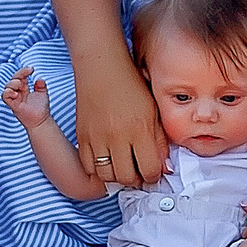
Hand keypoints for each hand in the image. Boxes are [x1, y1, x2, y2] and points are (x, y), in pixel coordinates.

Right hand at [0, 66, 52, 126]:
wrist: (41, 120)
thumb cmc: (41, 108)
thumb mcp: (43, 93)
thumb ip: (41, 85)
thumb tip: (39, 79)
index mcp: (24, 87)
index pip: (20, 75)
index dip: (24, 71)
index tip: (31, 69)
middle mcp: (18, 91)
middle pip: (13, 79)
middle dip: (19, 75)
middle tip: (26, 79)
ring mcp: (14, 98)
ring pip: (7, 86)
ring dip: (13, 83)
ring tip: (21, 86)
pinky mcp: (12, 105)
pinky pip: (4, 96)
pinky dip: (8, 92)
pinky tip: (16, 93)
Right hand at [73, 61, 168, 187]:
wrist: (101, 66)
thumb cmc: (130, 84)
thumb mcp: (154, 110)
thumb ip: (160, 140)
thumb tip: (164, 168)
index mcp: (140, 129)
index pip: (150, 169)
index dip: (154, 176)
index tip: (153, 173)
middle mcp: (118, 136)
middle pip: (127, 177)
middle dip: (136, 180)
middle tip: (139, 173)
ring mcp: (97, 137)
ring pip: (107, 175)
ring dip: (117, 177)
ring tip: (123, 168)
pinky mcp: (82, 136)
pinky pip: (88, 166)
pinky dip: (97, 169)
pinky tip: (106, 161)